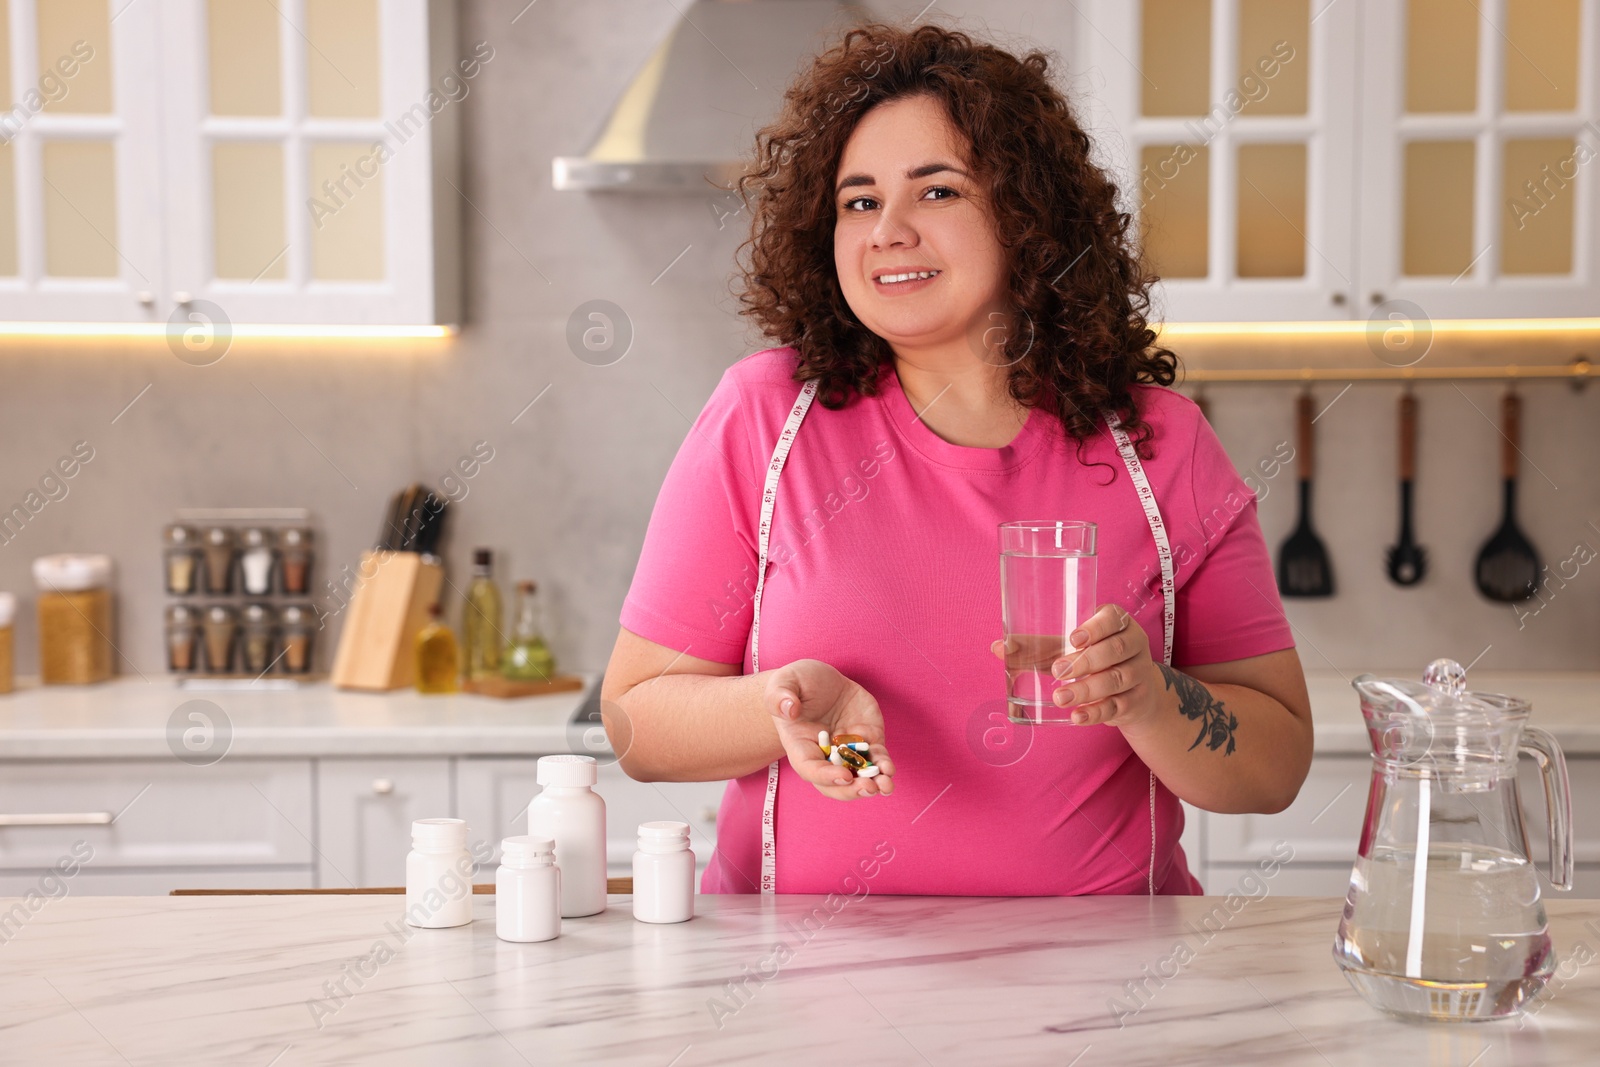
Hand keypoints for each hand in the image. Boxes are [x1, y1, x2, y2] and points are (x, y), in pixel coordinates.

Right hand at [763, 659, 894, 800]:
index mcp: (800, 746)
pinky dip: (884, 766)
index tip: (844, 776)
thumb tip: (790, 709)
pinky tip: (889, 770)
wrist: (818, 679)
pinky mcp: (867, 739)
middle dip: (852, 789)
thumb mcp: (783, 683)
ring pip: (859, 776)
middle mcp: (824, 755)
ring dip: (873, 784)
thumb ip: (780, 696)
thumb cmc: (795, 683)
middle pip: (835, 784)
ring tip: (885, 785)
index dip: (826, 776)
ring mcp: (847, 750)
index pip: (810, 769)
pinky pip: (876, 757)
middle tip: (868, 787)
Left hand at [989, 604, 1164, 728]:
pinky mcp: (1136, 701)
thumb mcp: (1069, 649)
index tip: (1073, 639)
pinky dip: (1096, 712)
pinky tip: (1077, 716)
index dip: (1096, 627)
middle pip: (1115, 650)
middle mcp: (1134, 646)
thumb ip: (1036, 647)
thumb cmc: (1095, 660)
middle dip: (1085, 661)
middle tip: (1058, 671)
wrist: (1135, 692)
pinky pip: (1117, 707)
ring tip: (1060, 697)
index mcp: (1118, 623)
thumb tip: (998, 647)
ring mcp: (1138, 674)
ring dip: (1086, 689)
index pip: (1114, 618)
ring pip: (1116, 679)